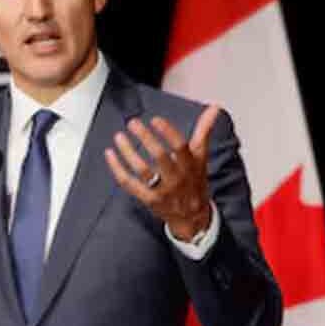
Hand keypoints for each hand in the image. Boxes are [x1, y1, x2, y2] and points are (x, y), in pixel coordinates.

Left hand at [103, 104, 219, 240]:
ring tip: (119, 137)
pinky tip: (110, 154)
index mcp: (191, 165)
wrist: (192, 216)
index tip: (155, 120)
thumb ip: (204, 132)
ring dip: (128, 152)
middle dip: (146, 138)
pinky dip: (117, 169)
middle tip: (133, 123)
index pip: (181, 147)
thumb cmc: (194, 182)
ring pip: (142, 170)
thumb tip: (214, 108)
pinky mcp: (148, 199)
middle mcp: (177, 178)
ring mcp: (161, 190)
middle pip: (160, 157)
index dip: (168, 133)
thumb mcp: (202, 158)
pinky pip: (129, 183)